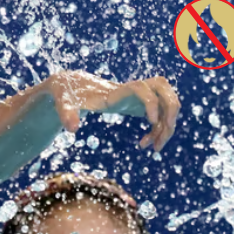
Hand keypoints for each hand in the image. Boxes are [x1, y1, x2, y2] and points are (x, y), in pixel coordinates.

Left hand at [40, 71, 179, 151]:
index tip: (151, 121)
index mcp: (115, 90)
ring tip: (154, 148)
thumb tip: (72, 129)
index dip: (151, 101)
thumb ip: (66, 112)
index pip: (142, 87)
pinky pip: (160, 114)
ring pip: (167, 102)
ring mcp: (138, 96)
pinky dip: (159, 129)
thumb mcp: (63, 101)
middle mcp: (131, 90)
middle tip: (161, 137)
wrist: (72, 85)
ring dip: (168, 124)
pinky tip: (145, 144)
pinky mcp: (138, 104)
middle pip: (164, 89)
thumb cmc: (67, 92)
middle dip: (170, 112)